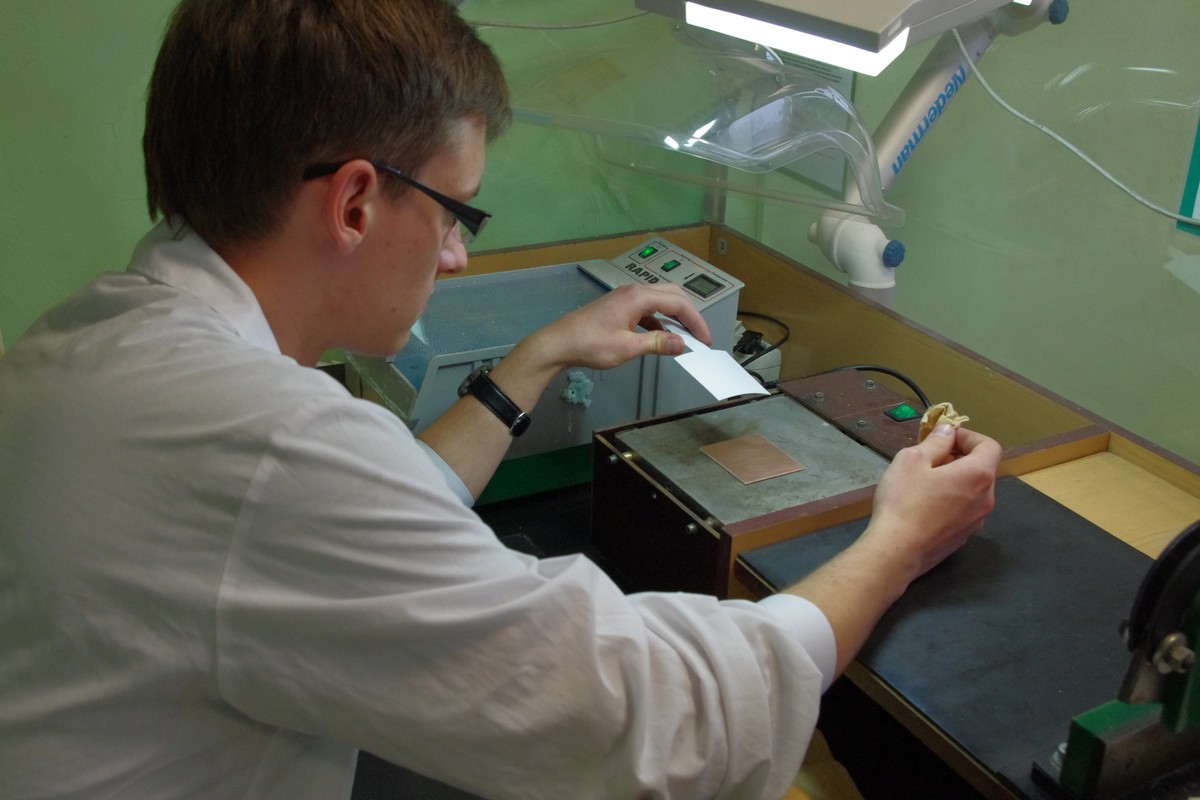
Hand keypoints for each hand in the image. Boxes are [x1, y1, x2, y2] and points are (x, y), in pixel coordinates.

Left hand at [520, 283, 711, 373]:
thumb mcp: (628, 348)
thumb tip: (683, 344)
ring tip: (685, 338)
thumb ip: (658, 344)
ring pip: (660, 301)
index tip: (706, 341)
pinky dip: (659, 321)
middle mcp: (635, 291)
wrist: (559, 343)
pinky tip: (661, 338)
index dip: (696, 322)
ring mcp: (626, 298)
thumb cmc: (590, 344)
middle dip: (689, 315)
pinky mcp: (619, 307)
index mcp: (639, 297)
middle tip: (700, 337)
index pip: (679, 304)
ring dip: (675, 318)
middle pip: (673, 296)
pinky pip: (647, 309)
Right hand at [861, 424, 1002, 581]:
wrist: (897, 552)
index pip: (990, 446)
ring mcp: (977, 521)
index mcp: (978, 475)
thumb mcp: (912, 460)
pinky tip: (923, 507)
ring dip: (954, 480)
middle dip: (958, 458)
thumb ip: (936, 442)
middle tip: (928, 459)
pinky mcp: (963, 537)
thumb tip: (948, 431)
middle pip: (981, 469)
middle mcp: (986, 499)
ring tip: (923, 483)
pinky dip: (950, 501)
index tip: (943, 438)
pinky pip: (963, 510)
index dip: (968, 436)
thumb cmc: (904, 501)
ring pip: (972, 491)